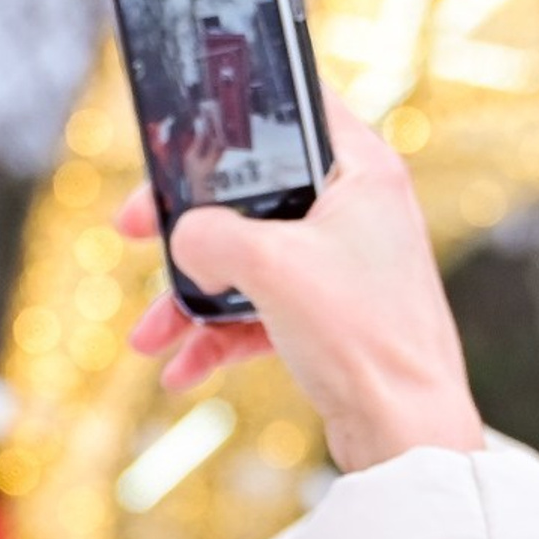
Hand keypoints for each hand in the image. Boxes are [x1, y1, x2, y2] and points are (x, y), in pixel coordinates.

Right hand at [119, 116, 481, 473]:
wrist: (405, 432)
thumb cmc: (362, 335)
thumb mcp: (269, 266)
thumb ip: (210, 235)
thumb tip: (185, 241)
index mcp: (361, 170)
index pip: (295, 105)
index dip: (233, 112)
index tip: (180, 131)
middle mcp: (356, 209)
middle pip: (253, 192)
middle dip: (188, 225)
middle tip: (133, 231)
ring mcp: (343, 265)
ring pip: (249, 260)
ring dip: (192, 297)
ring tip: (148, 335)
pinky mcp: (332, 316)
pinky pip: (261, 310)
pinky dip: (220, 335)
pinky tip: (181, 368)